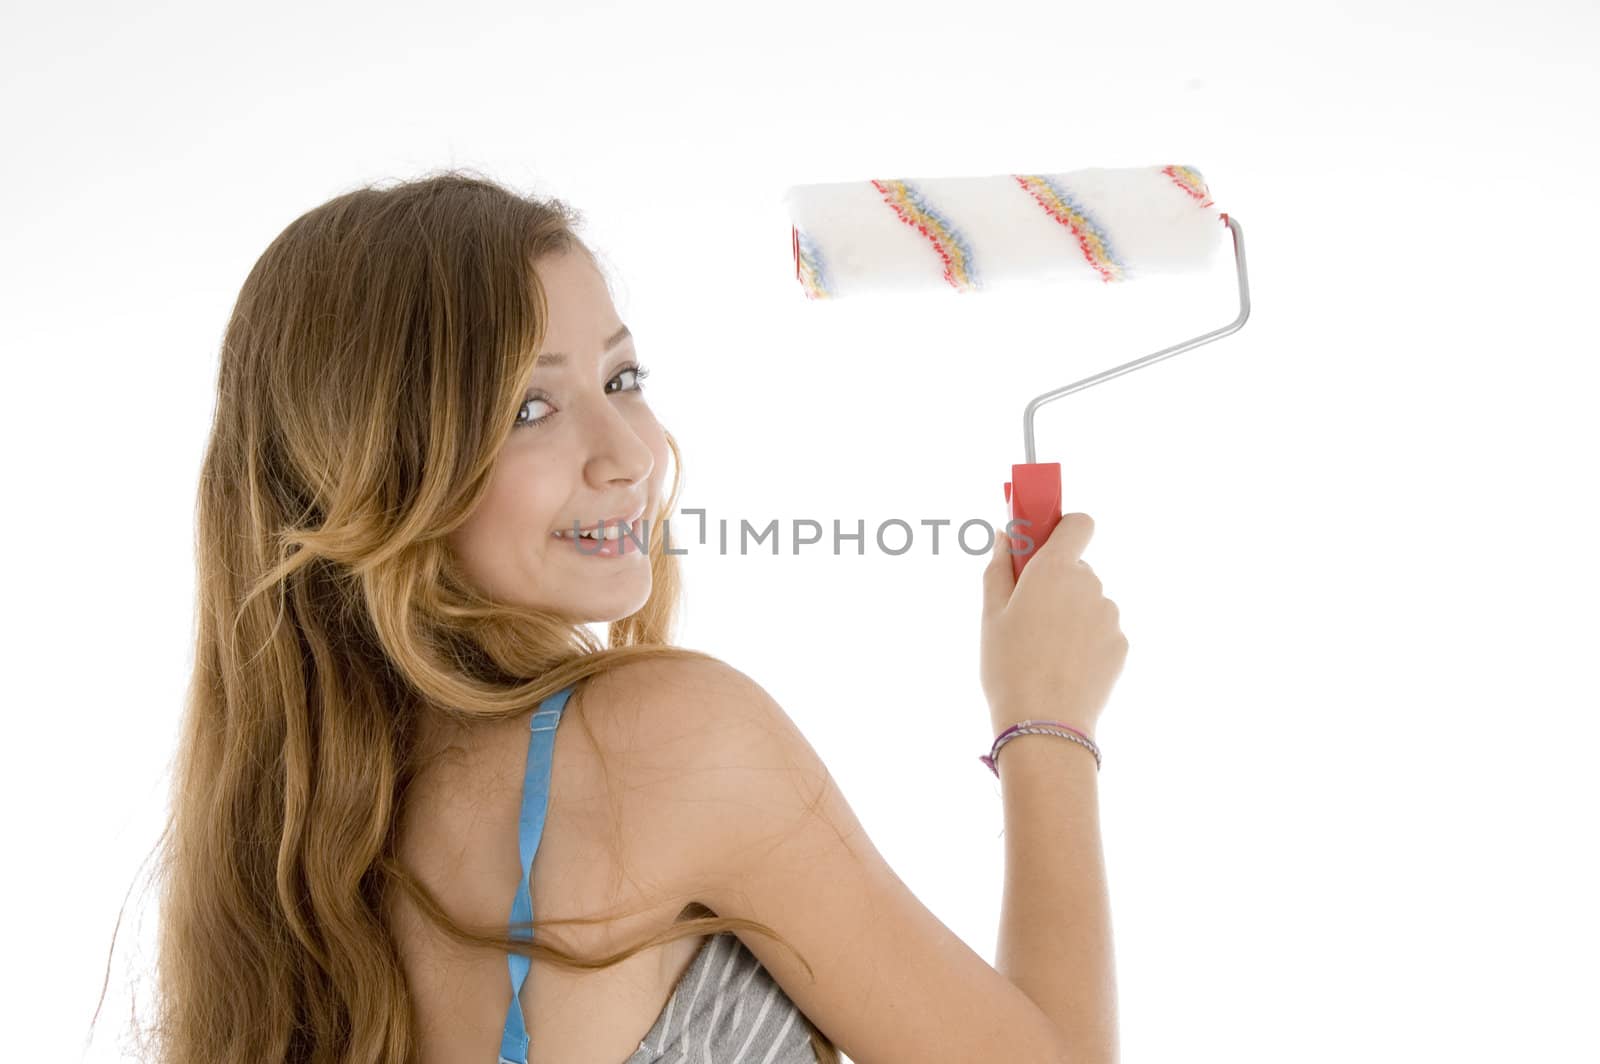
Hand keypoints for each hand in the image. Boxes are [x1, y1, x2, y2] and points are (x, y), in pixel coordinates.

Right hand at [979, 513, 1128, 736]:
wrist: (1044, 725)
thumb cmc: (1008, 666)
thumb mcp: (991, 614)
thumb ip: (999, 566)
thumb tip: (1005, 535)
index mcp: (1055, 569)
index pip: (1079, 523)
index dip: (1063, 528)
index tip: (1044, 544)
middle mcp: (1090, 585)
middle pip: (1077, 568)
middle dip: (1056, 582)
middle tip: (1028, 615)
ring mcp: (1109, 616)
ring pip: (1089, 602)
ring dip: (1071, 614)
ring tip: (1044, 651)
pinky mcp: (1121, 645)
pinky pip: (1101, 631)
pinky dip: (1085, 641)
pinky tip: (1064, 667)